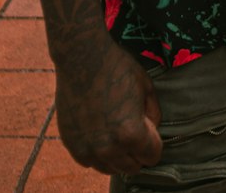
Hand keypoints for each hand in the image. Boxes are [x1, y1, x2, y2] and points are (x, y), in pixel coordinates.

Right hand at [55, 37, 162, 175]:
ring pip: (110, 168)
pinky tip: (98, 130)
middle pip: (132, 167)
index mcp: (131, 134)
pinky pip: (89, 161)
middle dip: (137, 152)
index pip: (152, 157)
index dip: (153, 142)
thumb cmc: (117, 67)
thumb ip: (154, 114)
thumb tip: (152, 130)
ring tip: (114, 129)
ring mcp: (88, 148)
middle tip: (132, 129)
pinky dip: (96, 151)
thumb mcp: (146, 86)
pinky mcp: (71, 144)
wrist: (81, 56)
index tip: (148, 128)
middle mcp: (109, 148)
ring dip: (116, 155)